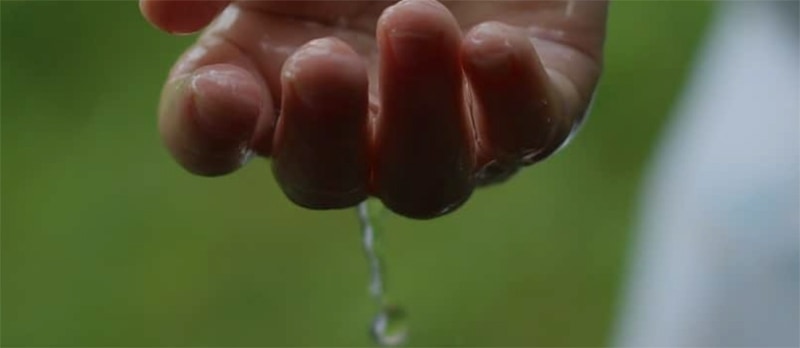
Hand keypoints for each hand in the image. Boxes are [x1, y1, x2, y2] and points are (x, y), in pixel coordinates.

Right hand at [141, 0, 607, 218]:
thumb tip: (161, 10)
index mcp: (276, 73)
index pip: (215, 135)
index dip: (207, 129)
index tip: (221, 93)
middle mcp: (360, 121)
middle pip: (321, 179)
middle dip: (321, 133)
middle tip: (325, 62)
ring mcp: (449, 128)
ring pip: (424, 184)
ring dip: (416, 117)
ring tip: (414, 21)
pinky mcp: (535, 110)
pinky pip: (525, 134)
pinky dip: (507, 100)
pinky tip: (490, 46)